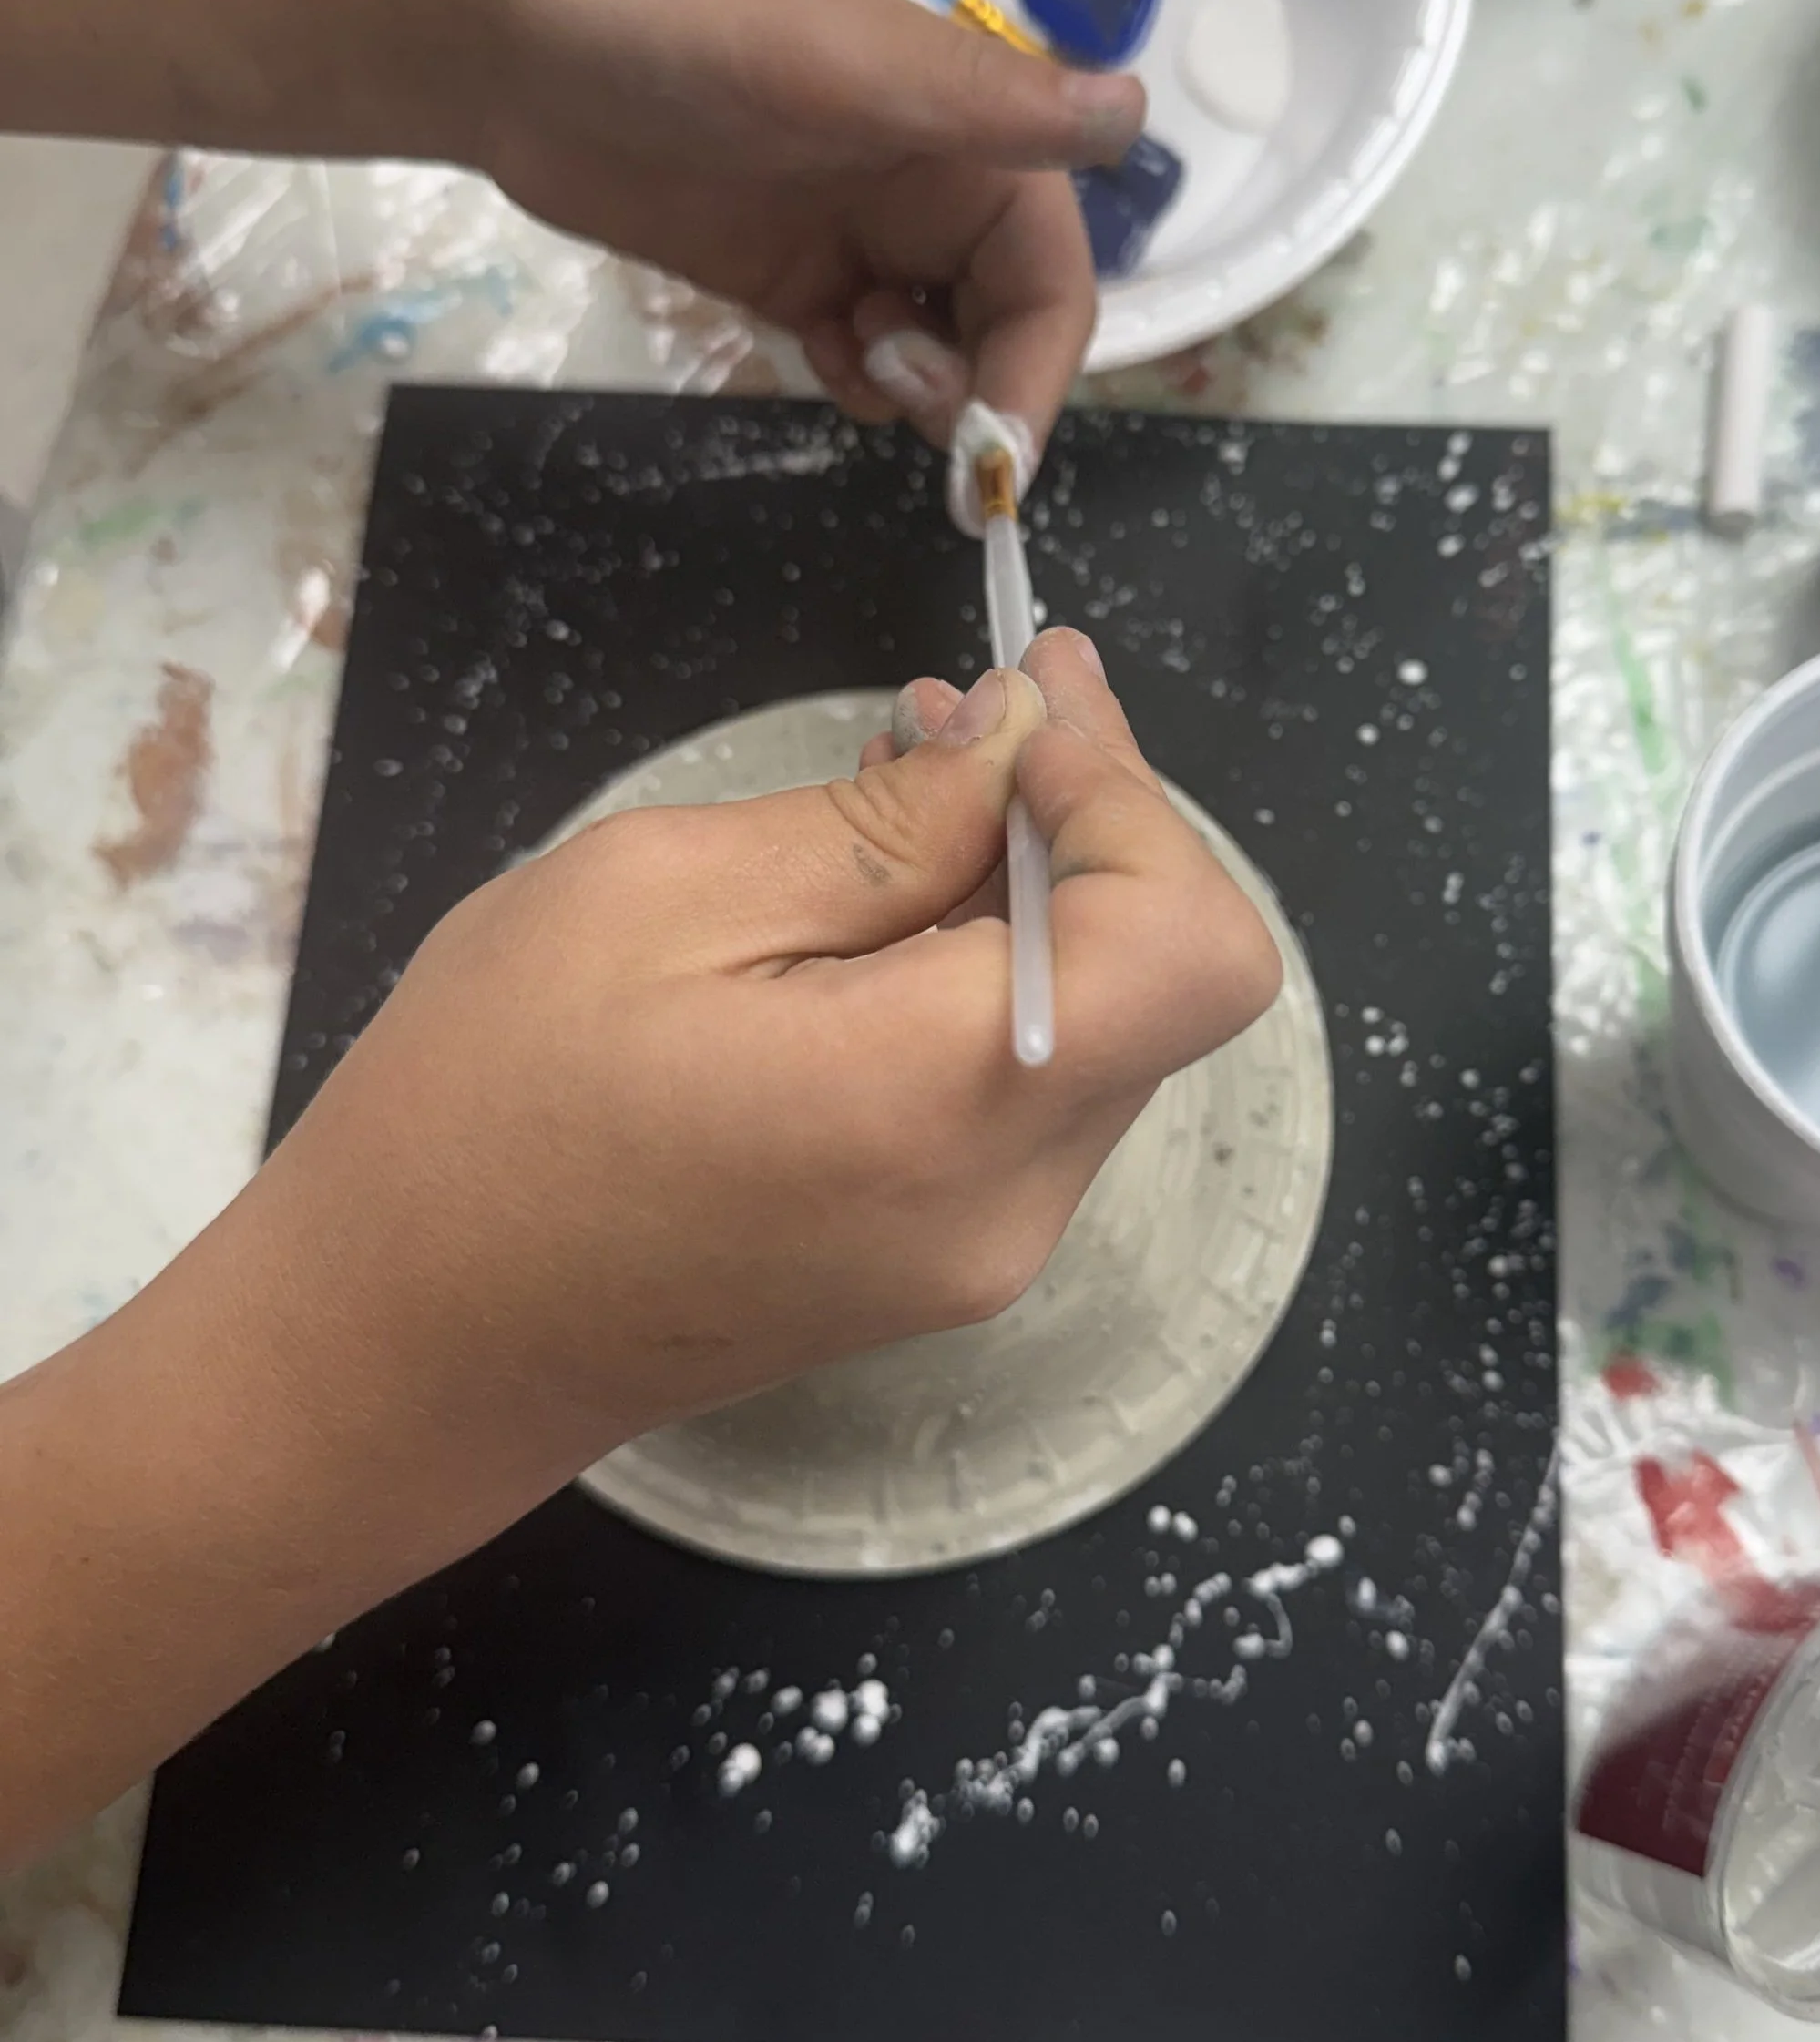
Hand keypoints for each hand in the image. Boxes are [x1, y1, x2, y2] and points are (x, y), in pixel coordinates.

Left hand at [0, 0, 1142, 463]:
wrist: (506, 33)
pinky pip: (854, 354)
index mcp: (966, 128)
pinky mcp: (781, 271)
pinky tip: (813, 357)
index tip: (999, 454)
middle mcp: (926, 182)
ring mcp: (852, 230)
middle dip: (978, 388)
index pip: (1052, 277)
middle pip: (1003, 325)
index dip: (1042, 368)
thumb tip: (1136, 114)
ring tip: (845, 356)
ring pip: (934, 351)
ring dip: (912, 389)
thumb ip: (989, 108)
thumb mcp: (849, 68)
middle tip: (900, 401)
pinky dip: (852, 380)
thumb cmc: (683, 28)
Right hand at [0, 633, 1278, 1856]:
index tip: (1024, 709)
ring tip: (920, 772)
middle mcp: (1006, 1204)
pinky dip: (1000, 972)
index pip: (1192, 945)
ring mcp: (985, 1253)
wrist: (405, 1346)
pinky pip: (1036, 1088)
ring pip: (1111, 1029)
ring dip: (1048, 888)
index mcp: (938, 1106)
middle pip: (1168, 983)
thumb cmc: (483, 1107)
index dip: (1134, 801)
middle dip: (1099, 819)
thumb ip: (876, 826)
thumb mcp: (657, 899)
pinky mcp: (945, 1266)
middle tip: (985, 695)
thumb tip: (1023, 747)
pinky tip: (894, 898)